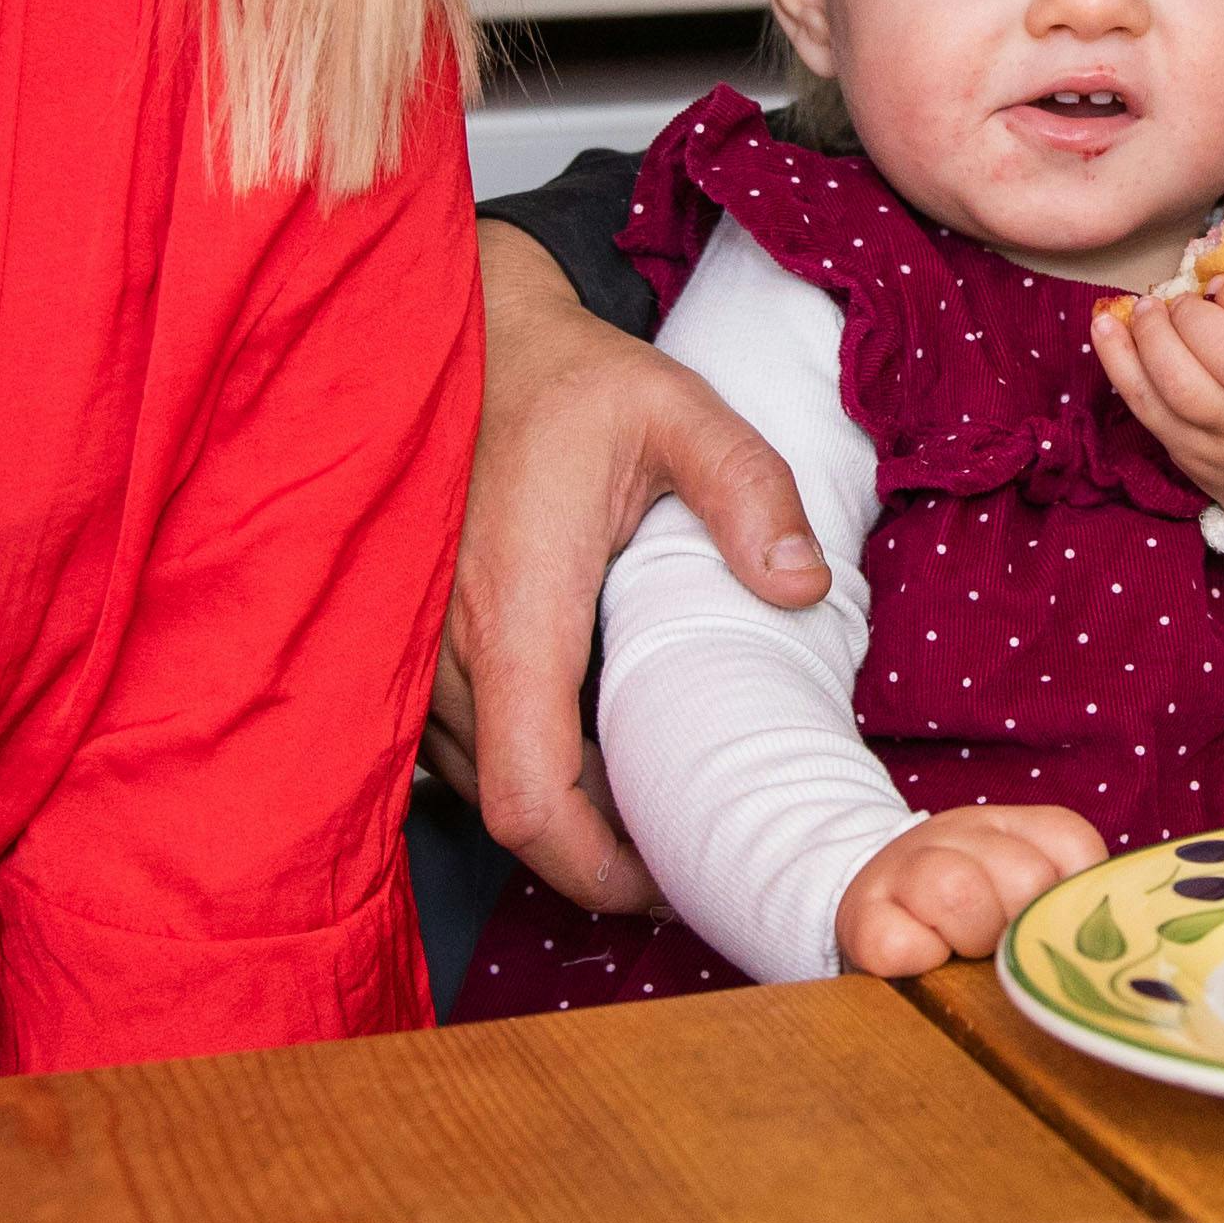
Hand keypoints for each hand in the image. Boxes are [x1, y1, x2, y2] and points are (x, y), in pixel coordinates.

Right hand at [429, 229, 829, 907]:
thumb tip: (805, 584)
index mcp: (516, 615)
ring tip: (655, 804)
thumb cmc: (573, 382)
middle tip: (688, 851)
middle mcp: (451, 650)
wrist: (473, 342)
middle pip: (509, 813)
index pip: (531, 800)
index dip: (595, 869)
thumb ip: (750, 489)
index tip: (667, 880)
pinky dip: (524, 765)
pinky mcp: (418, 642)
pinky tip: (592, 744)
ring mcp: (423, 651)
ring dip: (561, 808)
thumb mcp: (679, 411)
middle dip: (593, 854)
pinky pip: (461, 745)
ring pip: (480, 784)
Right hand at [836, 801, 1107, 978]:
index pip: (1073, 846)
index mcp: (1011, 826)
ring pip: (959, 890)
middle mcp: (959, 832)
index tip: (1046, 923)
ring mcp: (906, 867)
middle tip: (1000, 946)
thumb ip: (1068, 904)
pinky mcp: (861, 916)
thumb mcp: (1022, 888)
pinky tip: (922, 960)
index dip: (1067, 899)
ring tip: (962, 953)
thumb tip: (1111, 955)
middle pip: (1024, 876)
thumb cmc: (968, 914)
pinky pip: (895, 941)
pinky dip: (916, 958)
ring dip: (970, 938)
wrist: (873, 903)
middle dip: (1020, 927)